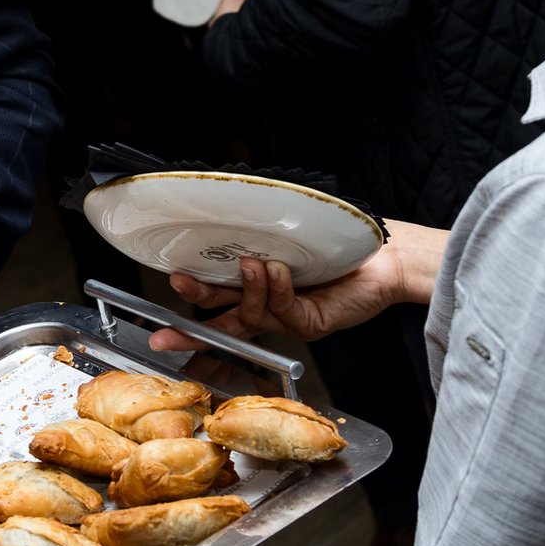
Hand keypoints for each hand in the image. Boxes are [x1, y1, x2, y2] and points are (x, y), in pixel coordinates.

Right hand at [150, 222, 448, 347]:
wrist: (385, 255)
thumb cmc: (336, 242)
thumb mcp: (284, 236)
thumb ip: (253, 235)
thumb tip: (218, 210)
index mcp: (256, 292)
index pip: (214, 311)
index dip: (187, 327)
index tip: (159, 335)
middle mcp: (267, 310)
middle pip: (221, 319)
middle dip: (193, 320)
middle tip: (174, 297)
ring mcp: (287, 320)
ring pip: (250, 313)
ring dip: (247, 286)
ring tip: (251, 262)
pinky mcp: (309, 323)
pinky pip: (283, 310)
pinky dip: (277, 287)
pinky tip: (279, 269)